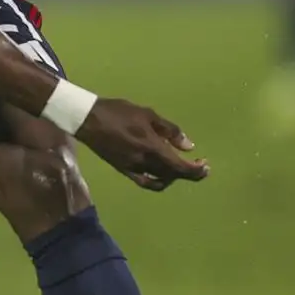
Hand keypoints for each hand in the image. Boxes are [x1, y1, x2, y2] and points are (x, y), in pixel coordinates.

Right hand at [75, 99, 209, 190]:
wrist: (89, 120)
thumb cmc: (119, 112)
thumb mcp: (148, 114)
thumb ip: (170, 131)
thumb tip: (189, 146)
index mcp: (152, 148)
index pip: (180, 167)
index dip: (195, 171)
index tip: (205, 166)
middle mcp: (144, 163)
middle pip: (173, 176)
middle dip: (189, 173)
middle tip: (199, 165)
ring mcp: (133, 169)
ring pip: (160, 181)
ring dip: (174, 177)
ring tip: (180, 167)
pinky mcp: (123, 170)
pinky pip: (145, 182)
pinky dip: (157, 181)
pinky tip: (161, 173)